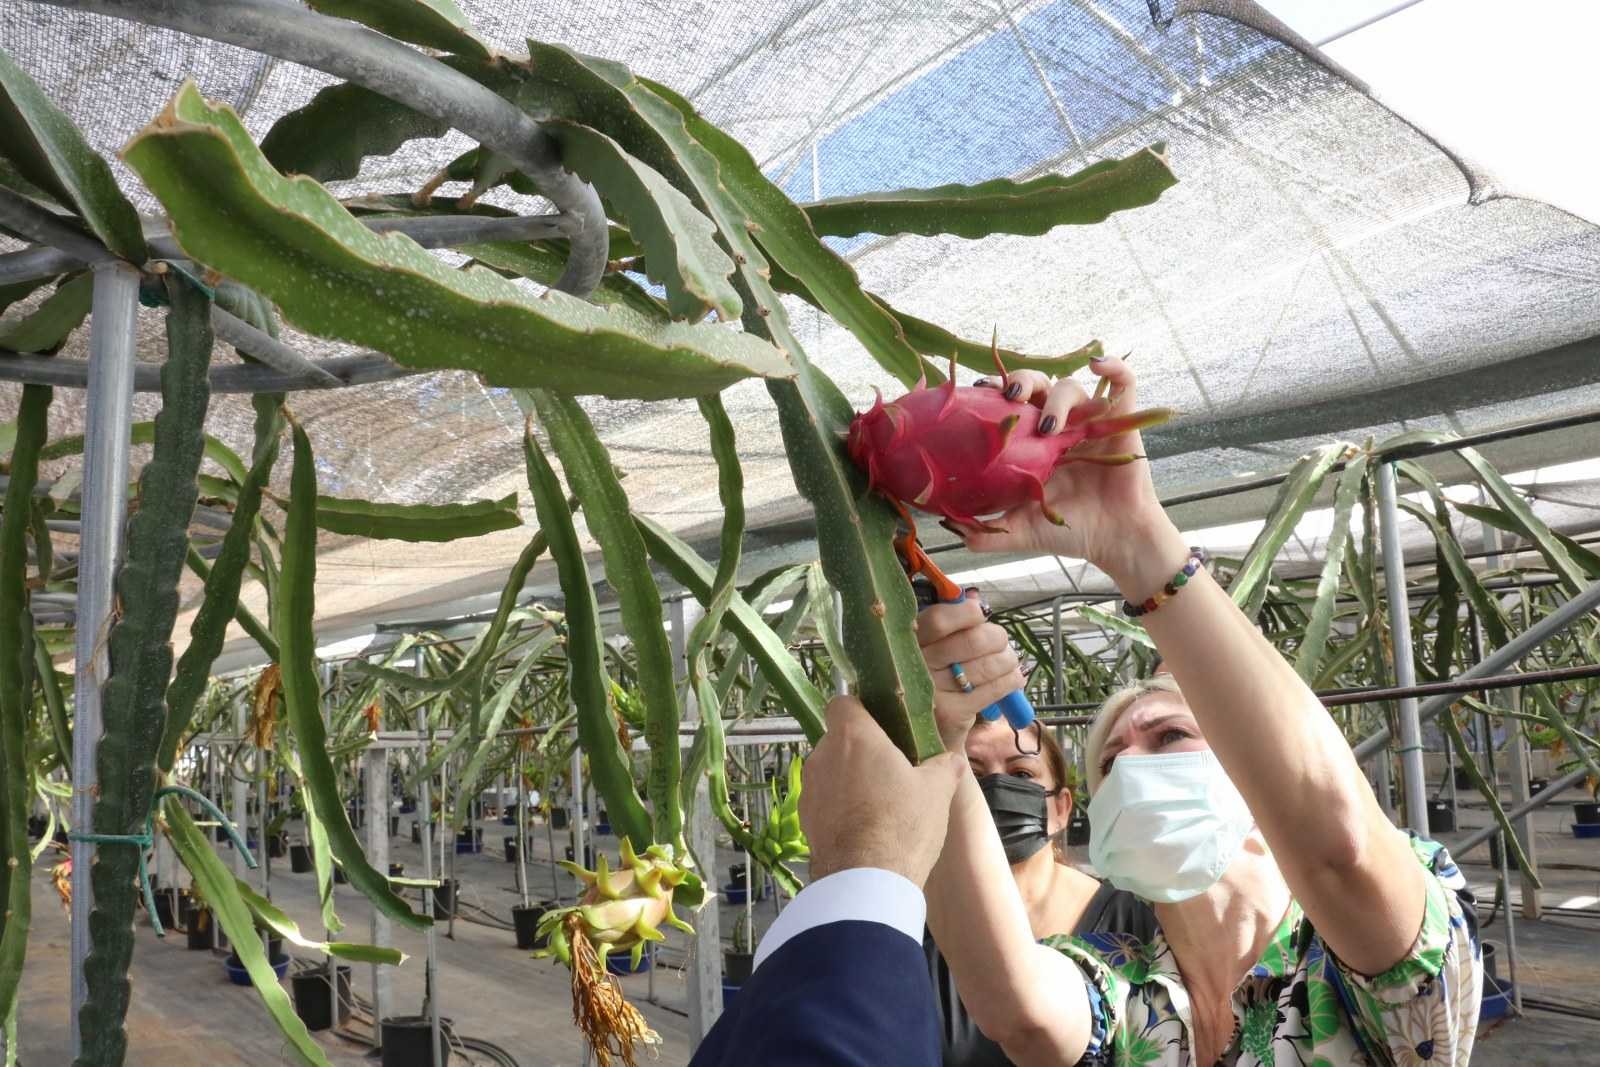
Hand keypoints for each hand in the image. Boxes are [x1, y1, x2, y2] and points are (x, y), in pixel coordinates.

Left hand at [800, 696, 966, 888]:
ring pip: (829, 770)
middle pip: (837, 738)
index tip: (881, 725)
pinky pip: (823, 799)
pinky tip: (863, 825)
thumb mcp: (936, 792)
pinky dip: (838, 805)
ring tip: (878, 801)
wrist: (866, 882)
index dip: (861, 710)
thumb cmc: (902, 824)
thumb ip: (943, 767)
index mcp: (853, 737)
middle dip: (859, 749)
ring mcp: (810, 788)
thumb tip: (951, 759)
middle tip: (889, 768)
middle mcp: (823, 755)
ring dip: (847, 778)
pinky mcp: (805, 818)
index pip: (843, 702)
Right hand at [914, 598, 1023, 749]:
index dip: (967, 613)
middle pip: (974, 641)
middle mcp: (918, 665)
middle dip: (997, 638)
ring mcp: (934, 692)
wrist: (927, 730)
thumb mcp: (933, 647)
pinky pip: (997, 688)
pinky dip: (1012, 679)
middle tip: (1000, 642)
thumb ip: (952, 623)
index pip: (939, 620)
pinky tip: (1012, 678)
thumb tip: (975, 601)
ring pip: (990, 664)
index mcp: (910, 641)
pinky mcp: (953, 714)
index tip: (980, 614)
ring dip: (1008, 660)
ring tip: (1007, 661)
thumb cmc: (935, 677)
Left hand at [955, 357, 1183, 584]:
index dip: (994, 391)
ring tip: (1050, 426)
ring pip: (1071, 386)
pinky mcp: (1122, 421)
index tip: (977, 392)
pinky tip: (1098, 366)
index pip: (1009, 402)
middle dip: (1022, 382)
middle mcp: (1058, 424)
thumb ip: (990, 531)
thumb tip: (953, 531)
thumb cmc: (1069, 529)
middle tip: (1011, 397)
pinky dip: (1114, 368)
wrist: (1113, 539)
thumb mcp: (1023, 530)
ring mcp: (1089, 421)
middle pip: (1036, 384)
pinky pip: (1122, 384)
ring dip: (1058, 398)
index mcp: (1031, 441)